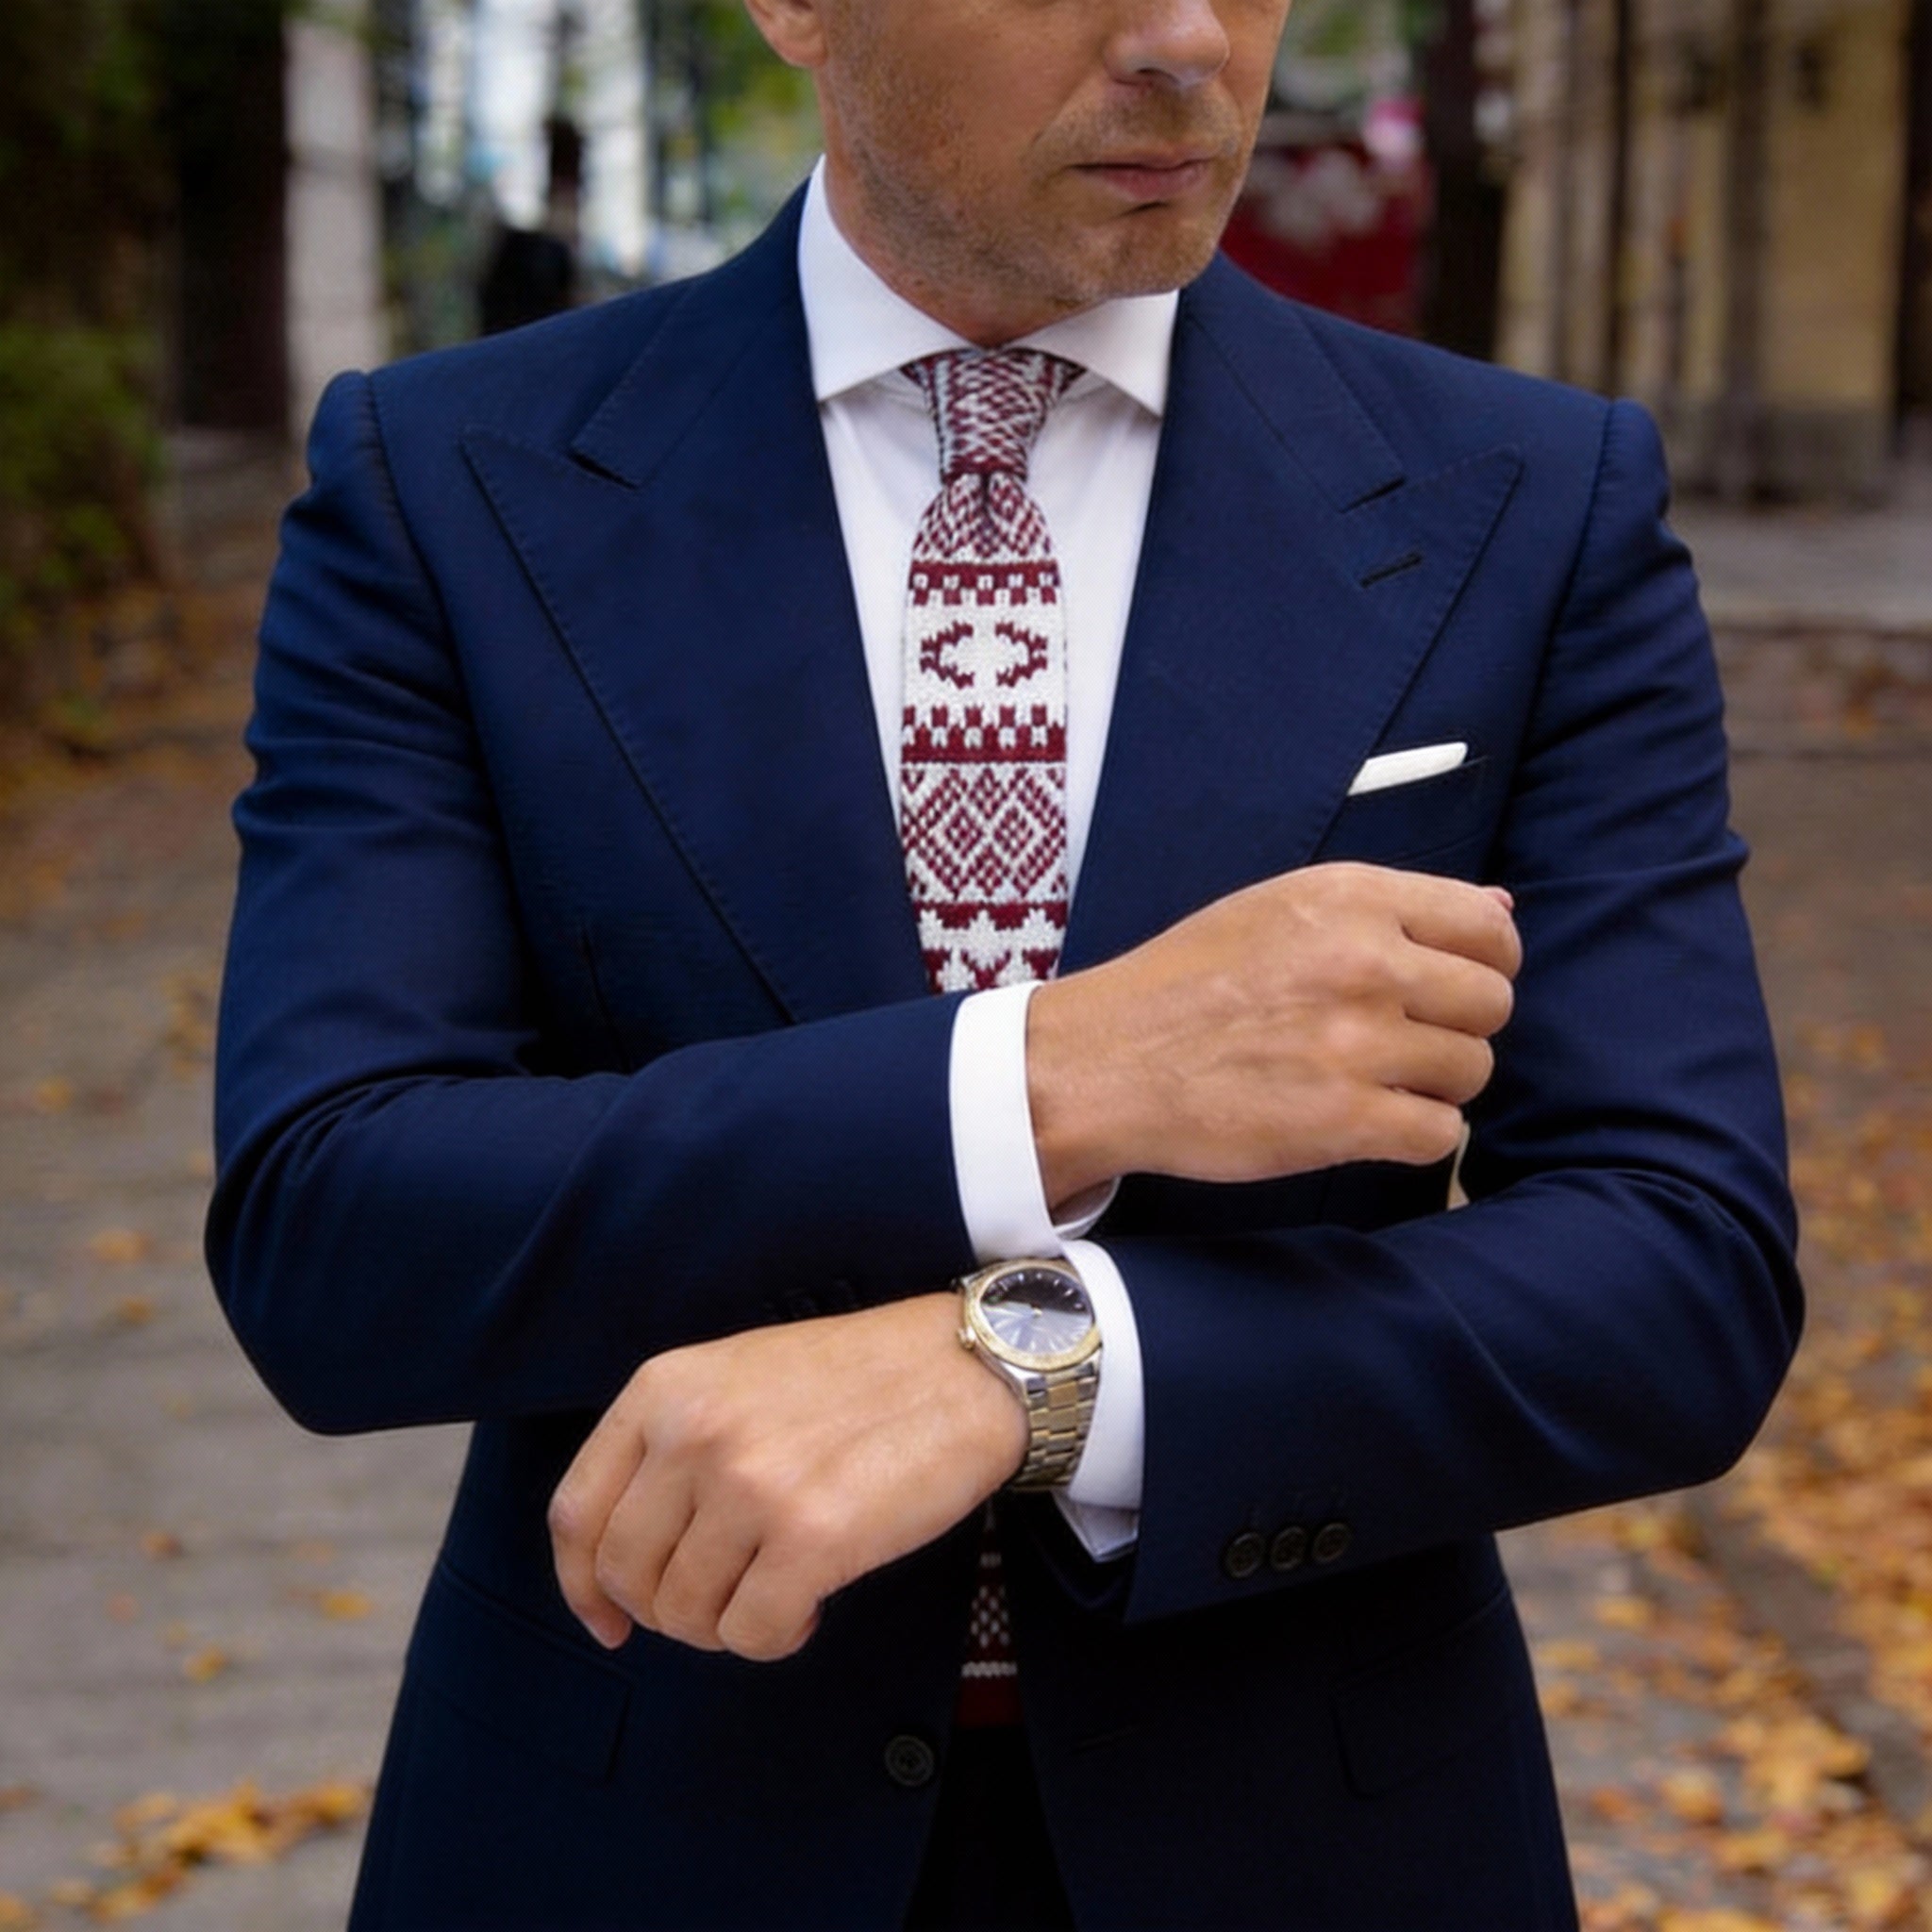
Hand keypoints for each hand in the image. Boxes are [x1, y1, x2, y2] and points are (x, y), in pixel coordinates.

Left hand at [548, 1293, 1027, 1659]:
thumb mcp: (737, 1378)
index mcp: (665, 1389)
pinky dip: (776, 1638)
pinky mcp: (811, 1537)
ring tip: (778, 1590)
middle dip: (668, 1612)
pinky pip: (751, 1635)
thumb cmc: (858, 1379)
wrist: (964, 1366)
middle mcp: (694, 1433)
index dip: (581, 1585)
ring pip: (685, 1614)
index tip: (608, 1621)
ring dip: (727, 1625)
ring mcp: (750, 1485)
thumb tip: (628, 1569)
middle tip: (723, 1601)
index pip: (576, 1512)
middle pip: (626, 1576)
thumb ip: (674, 1447)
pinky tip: (810, 1605)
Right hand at [1028, 862, 1520, 1202]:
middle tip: (1403, 1042)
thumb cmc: (1186, 983)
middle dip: (1458, 1027)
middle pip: (1491, 1002)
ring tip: (1374, 1082)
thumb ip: (1389, 908)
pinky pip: (1440, 1134)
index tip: (1451, 986)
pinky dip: (1412, 1136)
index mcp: (1351, 898)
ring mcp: (1357, 1043)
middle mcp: (1364, 961)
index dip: (1486, 962)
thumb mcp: (1279, 909)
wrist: (1105, 1062)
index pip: (1490, 925)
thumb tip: (1503, 907)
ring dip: (1435, 1085)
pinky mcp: (1344, 1120)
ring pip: (1472, 1070)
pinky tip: (1366, 1123)